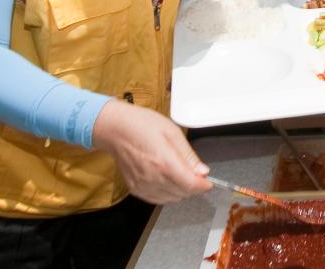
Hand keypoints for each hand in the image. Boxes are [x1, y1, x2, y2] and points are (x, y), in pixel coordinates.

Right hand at [91, 100, 211, 203]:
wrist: (116, 129)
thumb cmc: (143, 125)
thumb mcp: (172, 132)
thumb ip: (189, 155)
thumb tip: (202, 171)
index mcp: (164, 162)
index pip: (190, 185)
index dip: (203, 186)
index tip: (208, 182)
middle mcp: (153, 178)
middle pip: (183, 193)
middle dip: (193, 185)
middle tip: (193, 172)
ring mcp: (143, 186)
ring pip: (171, 199)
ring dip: (180, 190)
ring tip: (179, 173)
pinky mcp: (135, 189)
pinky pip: (157, 199)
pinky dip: (167, 194)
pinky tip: (167, 180)